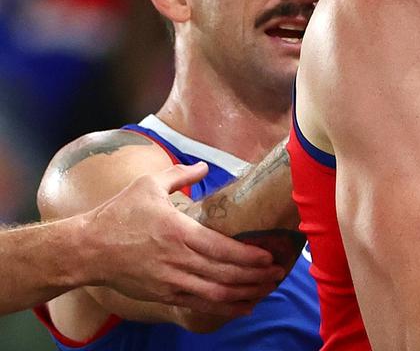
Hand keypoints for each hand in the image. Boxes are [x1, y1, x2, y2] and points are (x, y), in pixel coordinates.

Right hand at [84, 162, 285, 315]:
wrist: (86, 249)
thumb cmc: (118, 214)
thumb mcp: (148, 185)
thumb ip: (180, 174)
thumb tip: (203, 166)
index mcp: (178, 232)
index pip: (222, 249)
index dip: (249, 256)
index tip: (269, 256)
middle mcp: (178, 260)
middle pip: (225, 275)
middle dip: (255, 277)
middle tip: (278, 273)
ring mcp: (170, 281)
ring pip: (215, 294)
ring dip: (245, 294)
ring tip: (266, 289)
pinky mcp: (163, 294)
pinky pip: (199, 305)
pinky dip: (224, 308)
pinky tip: (243, 306)